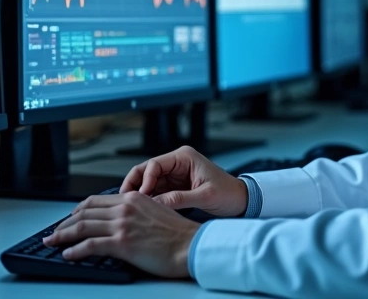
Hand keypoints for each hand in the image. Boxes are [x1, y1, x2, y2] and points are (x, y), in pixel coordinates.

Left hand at [42, 191, 199, 278]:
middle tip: (54, 232)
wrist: (192, 245)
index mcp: (133, 198)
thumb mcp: (156, 212)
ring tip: (52, 242)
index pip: (96, 201)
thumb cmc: (179, 234)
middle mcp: (125, 207)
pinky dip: (74, 250)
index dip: (78, 210)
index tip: (69, 218)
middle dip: (64, 223)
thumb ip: (136, 213)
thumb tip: (120, 223)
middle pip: (84, 212)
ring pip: (82, 227)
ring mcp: (122, 224)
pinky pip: (90, 245)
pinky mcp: (122, 243)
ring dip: (62, 236)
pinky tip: (67, 255)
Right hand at [120, 146, 248, 216]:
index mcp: (184, 157)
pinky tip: (143, 210)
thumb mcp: (205, 197)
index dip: (144, 179)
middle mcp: (177, 163)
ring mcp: (174, 175)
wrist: (241, 201)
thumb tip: (156, 204)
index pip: (154, 164)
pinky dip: (148, 199)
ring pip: (148, 182)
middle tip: (125, 201)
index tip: (142, 196)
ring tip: (131, 207)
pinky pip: (156, 191)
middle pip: (146, 171)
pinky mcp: (175, 186)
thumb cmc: (228, 194)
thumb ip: (180, 199)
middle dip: (135, 185)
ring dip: (140, 193)